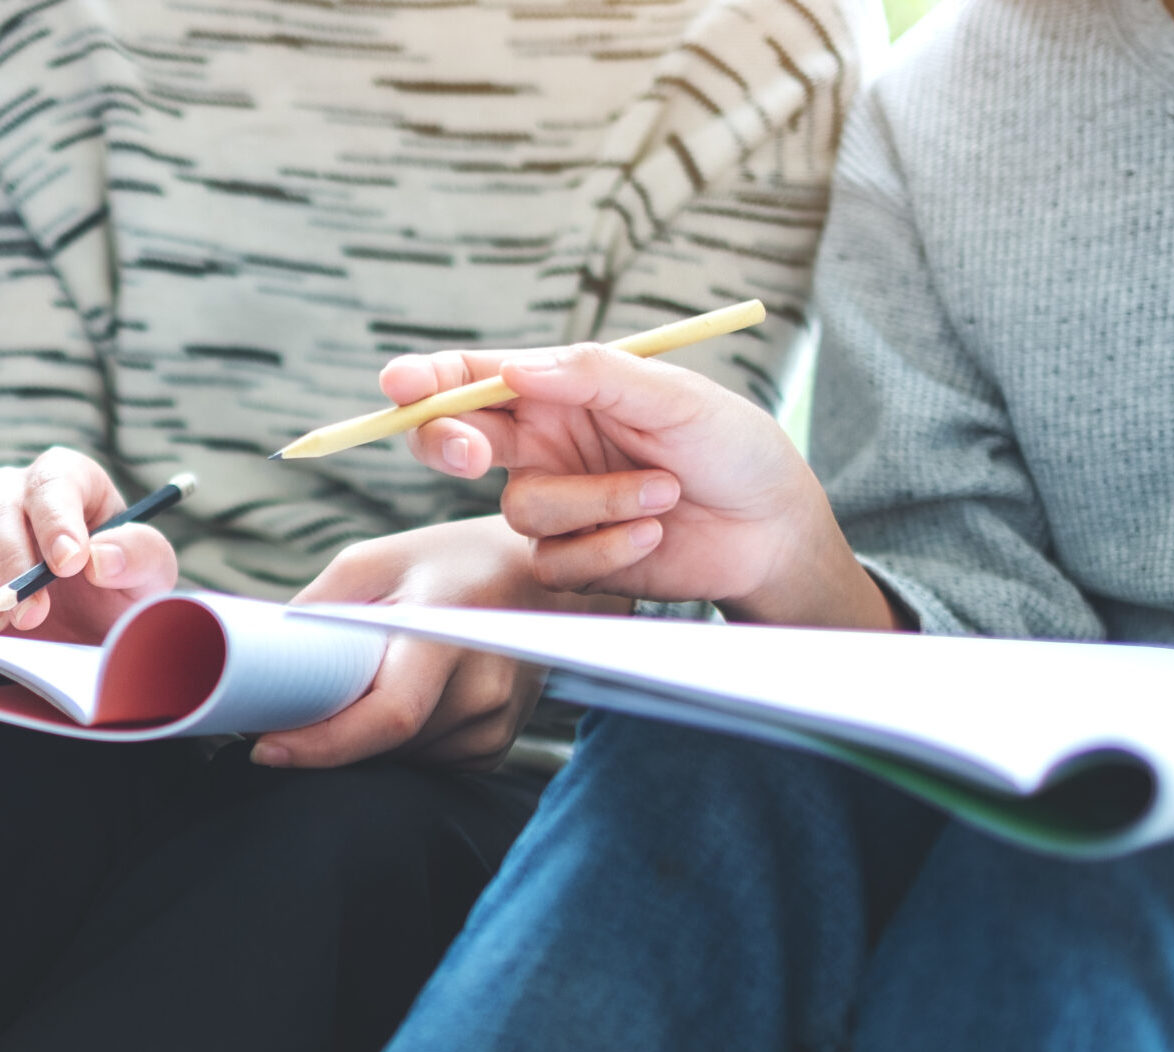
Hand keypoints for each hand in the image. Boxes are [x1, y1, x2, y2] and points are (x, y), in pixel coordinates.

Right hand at [0, 448, 178, 644]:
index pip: (52, 480)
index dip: (57, 519)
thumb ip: (140, 556)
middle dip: (9, 564)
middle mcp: (11, 496)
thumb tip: (99, 556)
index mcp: (68, 483)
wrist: (89, 645)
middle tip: (30, 616)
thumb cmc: (120, 600)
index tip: (69, 563)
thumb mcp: (152, 579)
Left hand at [252, 517, 623, 770]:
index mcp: (449, 631)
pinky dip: (396, 742)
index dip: (324, 744)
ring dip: (362, 739)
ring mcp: (496, 722)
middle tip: (292, 706)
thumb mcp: (376, 560)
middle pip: (385, 744)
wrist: (535, 577)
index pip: (389, 715)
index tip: (265, 748)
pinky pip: (425, 761)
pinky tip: (397, 697)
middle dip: (328, 734)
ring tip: (358, 686)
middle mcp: (483, 686)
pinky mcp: (495, 743)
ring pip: (401, 758)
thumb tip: (264, 655)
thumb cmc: (449, 562)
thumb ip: (321, 605)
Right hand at [385, 344, 893, 629]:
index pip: (475, 378)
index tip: (400, 386)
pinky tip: (655, 536)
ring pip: (521, 507)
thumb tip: (515, 369)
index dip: (427, 380)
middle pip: (457, 442)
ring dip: (595, 501)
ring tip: (663, 493)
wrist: (773, 529)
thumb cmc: (730, 446)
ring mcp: (555, 504)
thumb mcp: (672, 394)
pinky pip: (553, 559)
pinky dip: (607, 546)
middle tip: (473, 456)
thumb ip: (593, 375)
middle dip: (451, 445)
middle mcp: (544, 445)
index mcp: (559, 390)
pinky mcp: (571, 559)